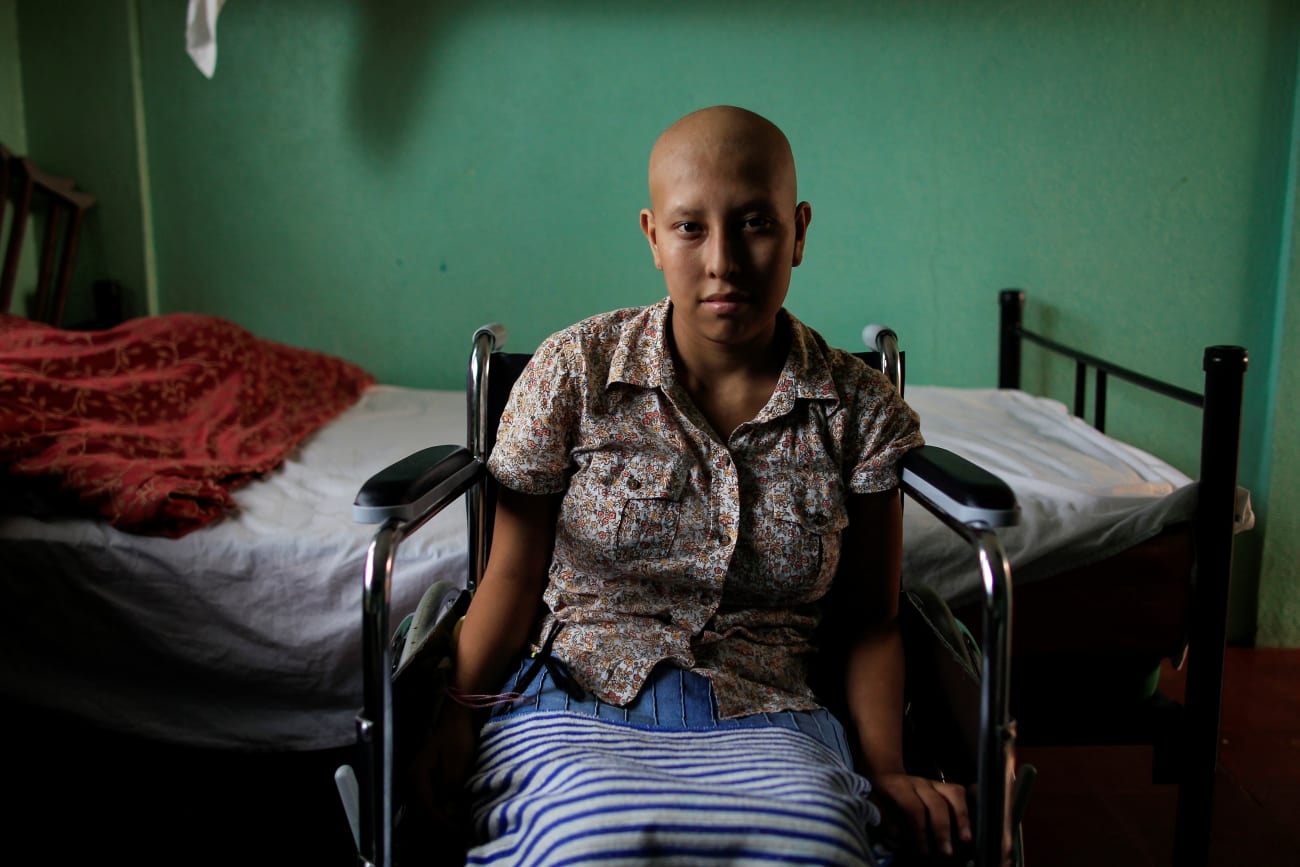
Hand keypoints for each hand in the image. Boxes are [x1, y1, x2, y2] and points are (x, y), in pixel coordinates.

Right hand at [407, 703, 479, 840]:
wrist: (455, 722)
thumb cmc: (457, 738)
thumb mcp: (457, 762)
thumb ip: (450, 788)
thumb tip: (449, 812)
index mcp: (417, 777)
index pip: (426, 809)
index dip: (442, 823)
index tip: (459, 831)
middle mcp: (411, 783)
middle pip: (421, 815)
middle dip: (440, 827)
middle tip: (460, 833)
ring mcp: (416, 784)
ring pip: (424, 811)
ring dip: (439, 822)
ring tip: (458, 828)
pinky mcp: (424, 784)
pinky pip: (428, 804)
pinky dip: (440, 813)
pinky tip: (453, 817)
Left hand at [870, 772, 972, 861]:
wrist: (885, 774)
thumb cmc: (880, 796)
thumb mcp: (874, 805)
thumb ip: (886, 820)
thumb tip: (897, 836)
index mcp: (898, 787)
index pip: (913, 808)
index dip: (919, 831)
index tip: (923, 852)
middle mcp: (918, 783)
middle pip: (936, 803)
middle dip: (942, 830)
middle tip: (946, 853)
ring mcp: (932, 782)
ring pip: (952, 794)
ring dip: (961, 818)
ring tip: (966, 839)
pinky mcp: (942, 785)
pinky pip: (958, 793)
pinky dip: (966, 809)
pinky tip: (970, 826)